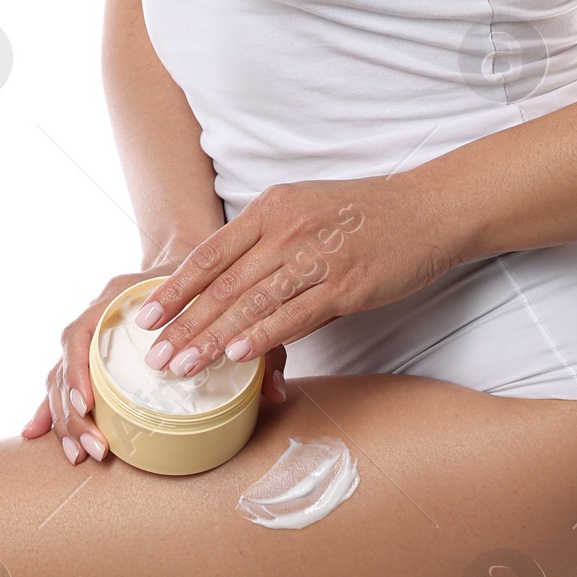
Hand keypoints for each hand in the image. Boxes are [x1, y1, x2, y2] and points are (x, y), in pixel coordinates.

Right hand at [20, 271, 289, 463]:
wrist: (192, 256)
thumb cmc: (214, 284)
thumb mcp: (238, 307)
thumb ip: (259, 345)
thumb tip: (277, 394)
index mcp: (120, 294)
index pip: (83, 330)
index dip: (80, 369)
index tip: (90, 402)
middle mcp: (97, 311)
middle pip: (65, 361)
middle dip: (73, 410)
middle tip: (95, 448)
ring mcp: (91, 333)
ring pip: (59, 374)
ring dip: (64, 416)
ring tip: (79, 454)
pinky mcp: (93, 352)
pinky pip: (62, 379)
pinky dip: (50, 407)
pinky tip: (36, 436)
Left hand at [130, 174, 456, 379]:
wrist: (429, 209)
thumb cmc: (367, 214)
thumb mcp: (307, 210)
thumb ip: (269, 242)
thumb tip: (234, 283)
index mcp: (271, 209)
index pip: (210, 253)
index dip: (175, 288)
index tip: (146, 316)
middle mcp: (287, 228)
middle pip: (223, 283)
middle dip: (184, 323)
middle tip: (154, 358)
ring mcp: (316, 256)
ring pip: (252, 302)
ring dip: (213, 338)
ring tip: (183, 367)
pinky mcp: (346, 284)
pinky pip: (295, 314)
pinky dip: (263, 336)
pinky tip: (239, 356)